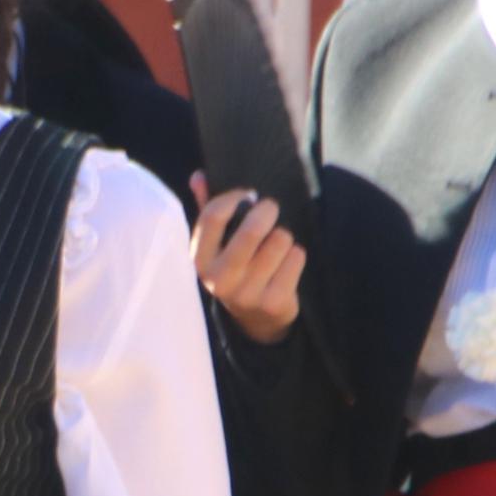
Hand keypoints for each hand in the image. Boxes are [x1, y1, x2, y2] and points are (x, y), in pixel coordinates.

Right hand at [190, 178, 306, 344]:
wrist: (255, 318)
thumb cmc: (235, 266)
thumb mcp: (216, 243)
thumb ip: (207, 208)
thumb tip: (199, 176)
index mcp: (199, 259)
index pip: (213, 216)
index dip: (234, 197)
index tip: (248, 196)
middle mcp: (219, 279)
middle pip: (251, 230)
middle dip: (267, 211)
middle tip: (271, 209)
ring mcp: (247, 293)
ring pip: (280, 240)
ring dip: (283, 236)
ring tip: (276, 245)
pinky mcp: (274, 302)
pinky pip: (296, 257)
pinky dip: (296, 254)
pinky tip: (285, 263)